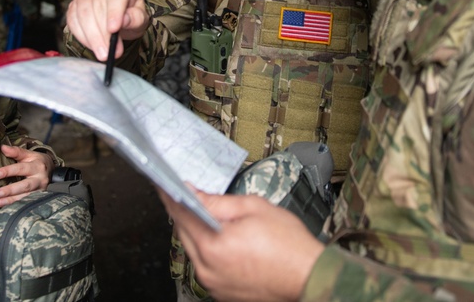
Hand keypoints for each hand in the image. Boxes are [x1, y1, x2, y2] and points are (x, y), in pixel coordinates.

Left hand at [0, 145, 54, 206]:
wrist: (53, 173)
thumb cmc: (38, 162)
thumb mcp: (30, 155)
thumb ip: (16, 152)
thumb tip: (3, 147)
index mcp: (37, 166)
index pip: (21, 168)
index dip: (8, 171)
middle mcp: (40, 179)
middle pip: (25, 185)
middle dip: (11, 190)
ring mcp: (40, 190)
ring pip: (26, 196)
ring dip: (12, 200)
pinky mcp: (38, 198)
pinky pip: (26, 202)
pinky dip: (15, 204)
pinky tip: (4, 205)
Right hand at [64, 0, 149, 59]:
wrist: (120, 15)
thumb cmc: (131, 13)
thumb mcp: (141, 17)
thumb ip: (135, 18)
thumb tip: (125, 20)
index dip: (114, 12)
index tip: (114, 29)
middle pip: (97, 7)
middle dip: (103, 33)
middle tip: (110, 51)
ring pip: (83, 15)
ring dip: (92, 37)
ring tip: (103, 53)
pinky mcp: (73, 6)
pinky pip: (73, 21)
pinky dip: (82, 37)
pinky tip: (93, 46)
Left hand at [158, 188, 324, 301]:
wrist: (309, 277)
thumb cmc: (289, 246)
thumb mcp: (254, 208)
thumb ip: (219, 201)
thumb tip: (195, 193)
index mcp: (212, 246)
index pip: (180, 214)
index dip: (170, 195)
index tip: (164, 183)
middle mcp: (208, 269)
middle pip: (183, 233)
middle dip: (182, 212)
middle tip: (183, 194)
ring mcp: (213, 284)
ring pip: (193, 251)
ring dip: (195, 231)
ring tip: (205, 214)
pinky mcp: (221, 292)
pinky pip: (205, 266)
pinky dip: (208, 250)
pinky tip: (220, 238)